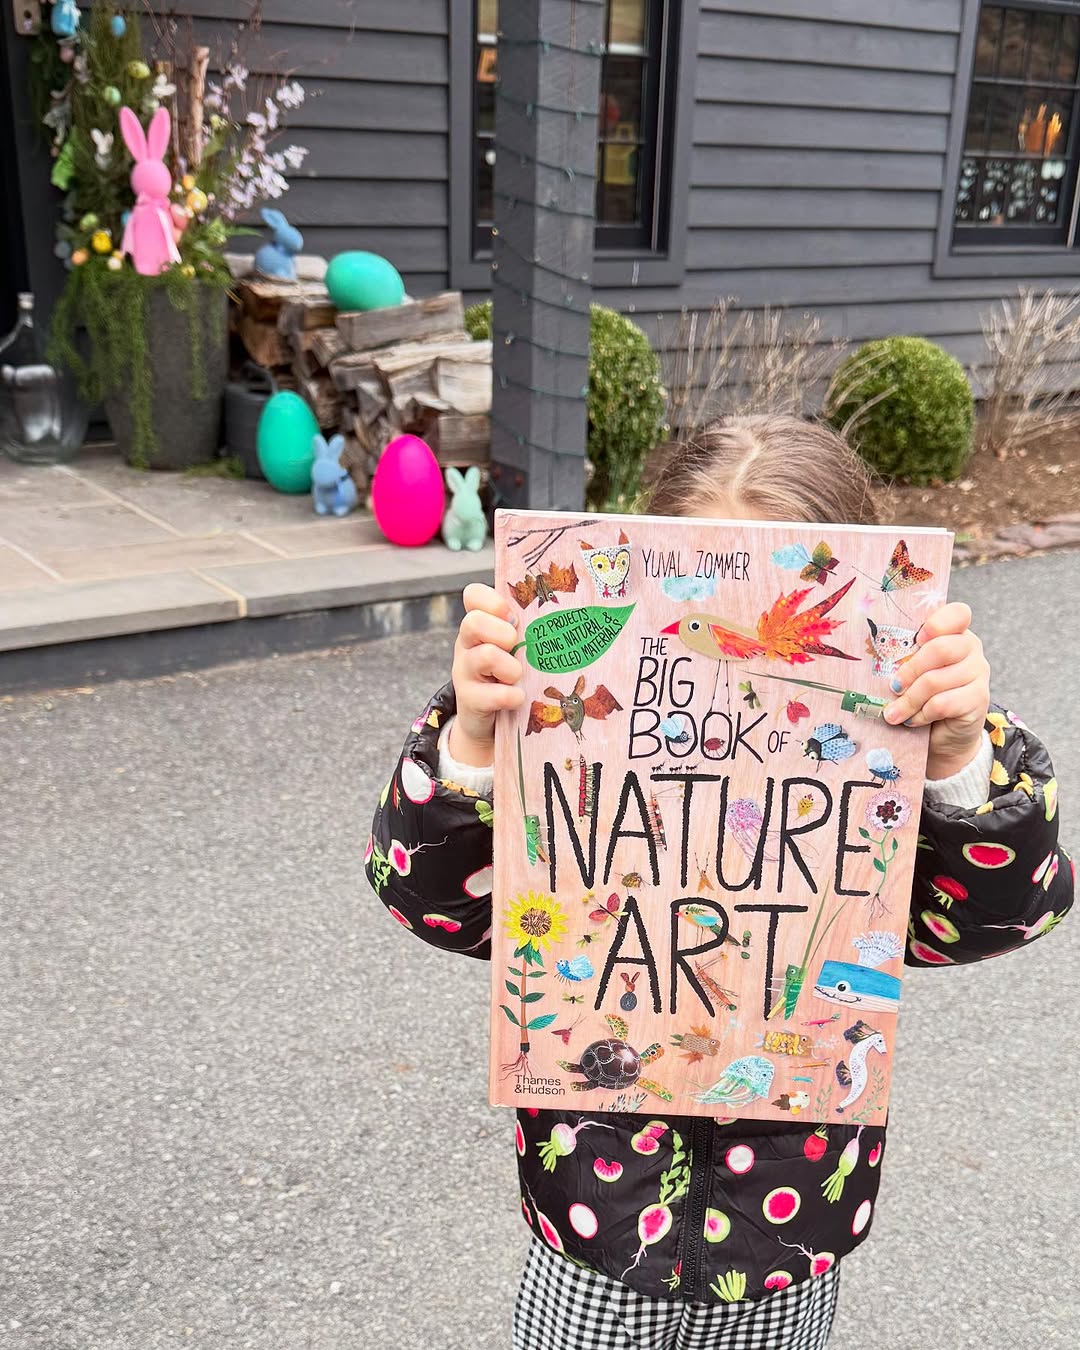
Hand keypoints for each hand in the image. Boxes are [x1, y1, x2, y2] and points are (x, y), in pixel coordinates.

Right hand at [449, 584, 525, 766]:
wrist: (489, 721)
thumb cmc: (511, 675)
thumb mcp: (518, 648)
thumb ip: (532, 631)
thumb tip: (580, 618)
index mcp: (481, 624)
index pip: (473, 595)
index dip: (491, 600)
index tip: (512, 616)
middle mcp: (468, 644)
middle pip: (473, 622)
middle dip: (501, 632)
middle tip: (516, 646)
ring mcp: (465, 672)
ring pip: (483, 656)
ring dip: (509, 666)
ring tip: (518, 675)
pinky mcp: (469, 700)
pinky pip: (489, 695)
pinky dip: (509, 696)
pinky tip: (518, 697)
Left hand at [882, 602, 990, 779]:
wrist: (943, 734)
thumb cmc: (921, 696)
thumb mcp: (912, 671)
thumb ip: (905, 657)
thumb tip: (875, 657)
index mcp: (954, 633)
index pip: (957, 614)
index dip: (935, 624)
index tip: (915, 640)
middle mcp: (971, 648)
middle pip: (940, 649)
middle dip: (909, 671)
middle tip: (893, 688)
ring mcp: (979, 673)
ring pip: (936, 681)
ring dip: (909, 700)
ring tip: (894, 713)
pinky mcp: (979, 699)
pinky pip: (942, 704)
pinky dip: (921, 715)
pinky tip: (913, 720)